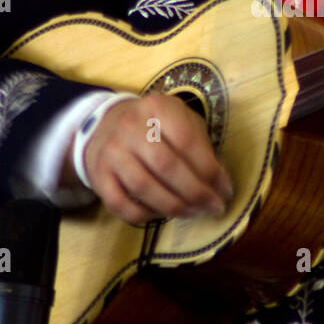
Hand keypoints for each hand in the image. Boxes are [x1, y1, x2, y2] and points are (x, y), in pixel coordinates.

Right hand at [62, 92, 233, 224]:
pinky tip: (163, 215)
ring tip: (194, 213)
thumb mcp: (181, 120)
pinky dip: (145, 215)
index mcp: (157, 107)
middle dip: (196, 192)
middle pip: (166, 167)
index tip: (226, 189)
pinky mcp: (98, 175)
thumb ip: (201, 145)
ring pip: (144, 188)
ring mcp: (111, 152)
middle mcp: (130, 127)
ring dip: (174, 207)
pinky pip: (121, 205)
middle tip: (214, 207)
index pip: (187, 141)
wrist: (106, 125)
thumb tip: (219, 183)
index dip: (210, 169)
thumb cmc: (155, 126)